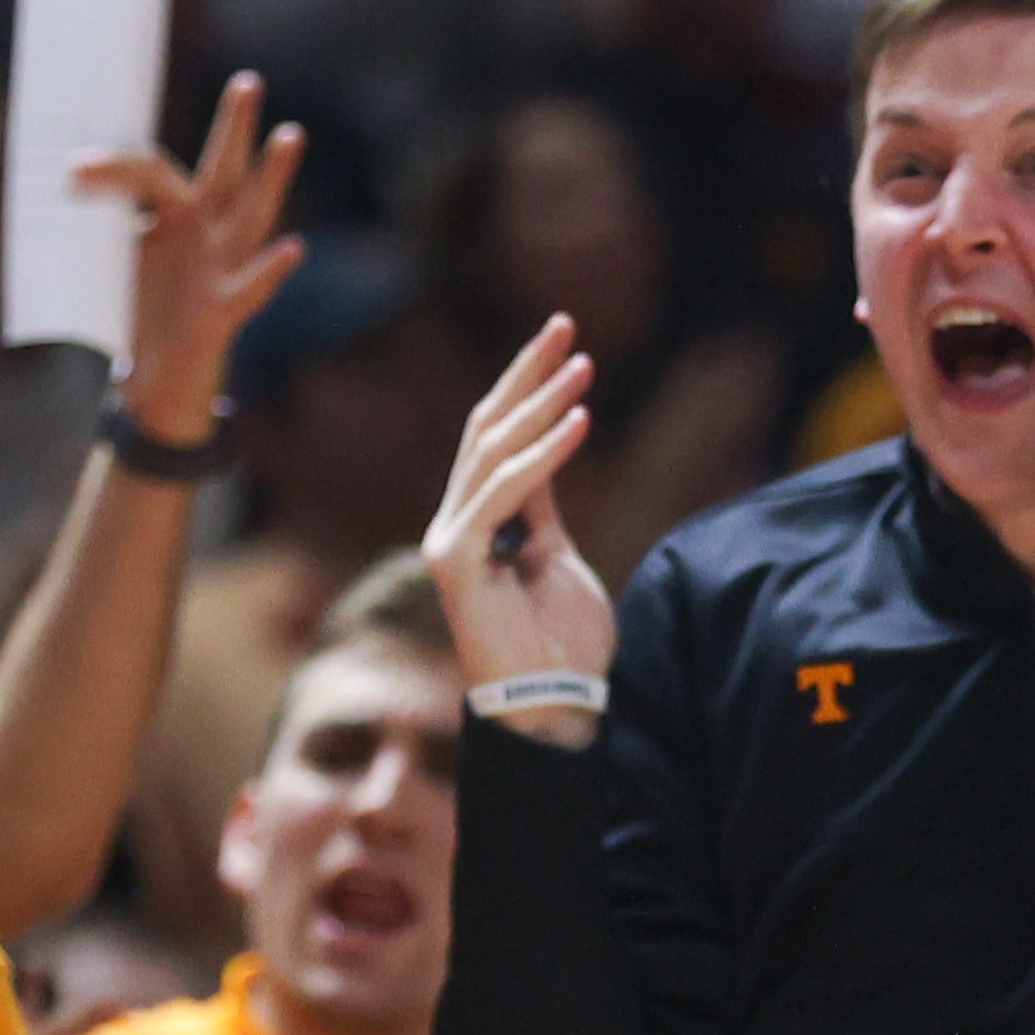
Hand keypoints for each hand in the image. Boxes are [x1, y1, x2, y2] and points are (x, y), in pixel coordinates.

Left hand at [80, 71, 309, 447]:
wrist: (147, 385)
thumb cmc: (131, 315)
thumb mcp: (99, 263)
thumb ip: (83, 228)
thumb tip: (35, 189)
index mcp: (171, 217)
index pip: (150, 172)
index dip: (115, 166)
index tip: (74, 170)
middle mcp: (203, 235)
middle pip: (222, 172)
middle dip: (235, 128)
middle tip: (248, 81)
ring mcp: (219, 269)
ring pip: (250, 216)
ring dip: (271, 177)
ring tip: (290, 136)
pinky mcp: (223, 312)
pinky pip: (251, 288)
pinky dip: (271, 270)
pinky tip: (292, 248)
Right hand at [418, 317, 616, 747]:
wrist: (552, 710)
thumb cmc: (561, 645)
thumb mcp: (559, 556)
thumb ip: (545, 505)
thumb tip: (552, 445)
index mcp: (477, 523)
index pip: (495, 437)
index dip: (526, 386)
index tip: (566, 343)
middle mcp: (454, 525)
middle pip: (484, 429)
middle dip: (527, 373)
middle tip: (566, 324)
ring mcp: (450, 543)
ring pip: (493, 453)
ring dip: (543, 404)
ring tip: (585, 366)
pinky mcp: (457, 563)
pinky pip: (502, 494)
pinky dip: (544, 456)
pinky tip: (579, 421)